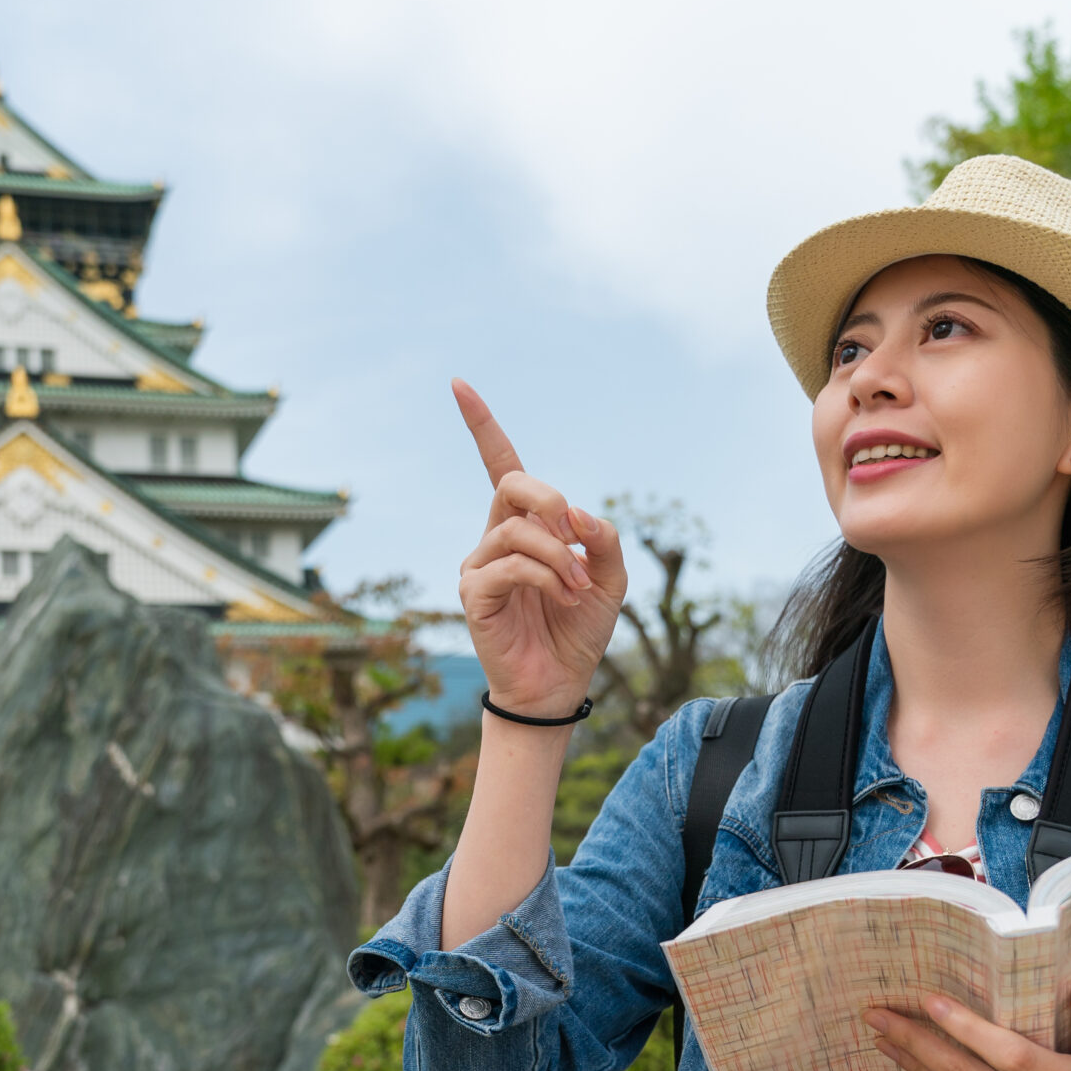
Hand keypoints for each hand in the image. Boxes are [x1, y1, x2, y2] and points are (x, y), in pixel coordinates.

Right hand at [450, 379, 626, 715]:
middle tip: (577, 534)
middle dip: (549, 498)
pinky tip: (563, 598)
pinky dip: (546, 576)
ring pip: (516, 528)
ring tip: (578, 587)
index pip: (500, 463)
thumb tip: (576, 512)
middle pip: (511, 482)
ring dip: (559, 553)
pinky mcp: (474, 594)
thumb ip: (602, 538)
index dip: (481, 424)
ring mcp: (480, 565)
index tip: (459, 384)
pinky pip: (510, 565)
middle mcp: (496, 537)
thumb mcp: (611, 578)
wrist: (559, 686)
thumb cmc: (578, 630)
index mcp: (526, 525)